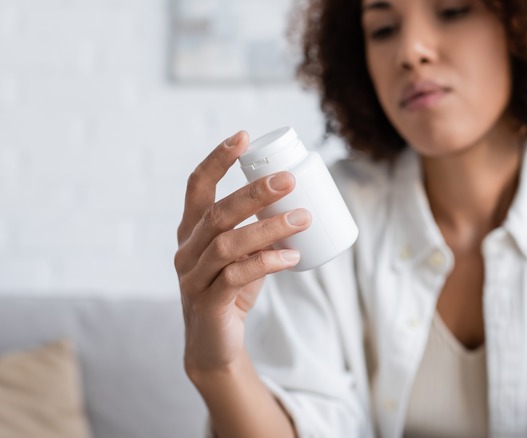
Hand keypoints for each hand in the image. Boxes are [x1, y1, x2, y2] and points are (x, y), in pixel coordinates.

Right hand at [174, 131, 310, 376]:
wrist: (215, 345)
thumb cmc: (232, 291)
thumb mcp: (244, 255)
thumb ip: (260, 232)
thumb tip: (300, 203)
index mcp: (191, 231)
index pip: (196, 186)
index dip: (216, 159)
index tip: (243, 137)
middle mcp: (186, 250)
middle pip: (217, 212)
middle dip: (254, 192)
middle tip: (288, 179)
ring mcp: (193, 277)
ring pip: (228, 243)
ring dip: (269, 228)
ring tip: (304, 218)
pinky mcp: (207, 302)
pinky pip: (236, 276)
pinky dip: (267, 263)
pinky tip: (293, 258)